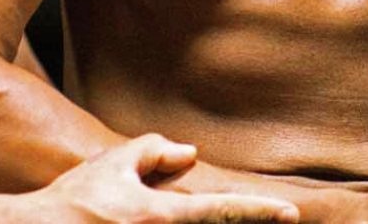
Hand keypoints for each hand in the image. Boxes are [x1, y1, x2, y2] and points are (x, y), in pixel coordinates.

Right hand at [38, 134, 301, 222]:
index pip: (222, 210)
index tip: (290, 213)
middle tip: (278, 220)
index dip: (260, 211)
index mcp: (160, 215)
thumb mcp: (113, 164)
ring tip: (242, 218)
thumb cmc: (76, 199)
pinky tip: (189, 222)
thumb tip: (190, 154)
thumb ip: (154, 152)